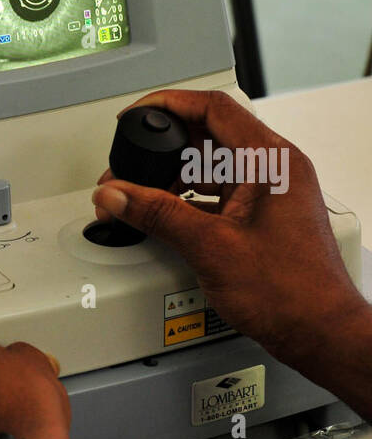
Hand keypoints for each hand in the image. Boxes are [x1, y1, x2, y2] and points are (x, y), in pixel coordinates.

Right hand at [93, 89, 366, 364]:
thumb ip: (157, 214)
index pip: (213, 107)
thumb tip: (117, 194)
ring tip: (140, 192)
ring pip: (213, 164)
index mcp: (271, 161)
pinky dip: (190, 196)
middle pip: (209, 134)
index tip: (138, 113)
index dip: (168, 104)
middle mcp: (275, 169)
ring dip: (174, 175)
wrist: (321, 334)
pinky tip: (166, 213)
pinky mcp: (264, 214)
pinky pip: (220, 190)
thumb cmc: (290, 293)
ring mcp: (271, 191)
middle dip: (163, 147)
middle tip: (130, 161)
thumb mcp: (210, 246)